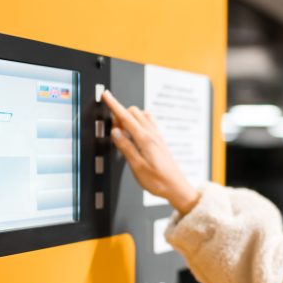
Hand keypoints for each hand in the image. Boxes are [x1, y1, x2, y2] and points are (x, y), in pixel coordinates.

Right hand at [103, 89, 199, 214]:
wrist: (176, 187)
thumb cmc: (158, 181)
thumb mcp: (137, 167)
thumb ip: (126, 147)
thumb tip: (115, 132)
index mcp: (145, 140)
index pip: (126, 117)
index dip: (114, 105)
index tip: (106, 95)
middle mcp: (152, 135)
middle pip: (134, 112)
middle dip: (120, 114)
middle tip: (113, 129)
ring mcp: (157, 136)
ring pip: (141, 116)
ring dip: (129, 118)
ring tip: (123, 134)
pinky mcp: (160, 141)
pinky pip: (148, 123)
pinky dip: (138, 123)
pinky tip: (134, 136)